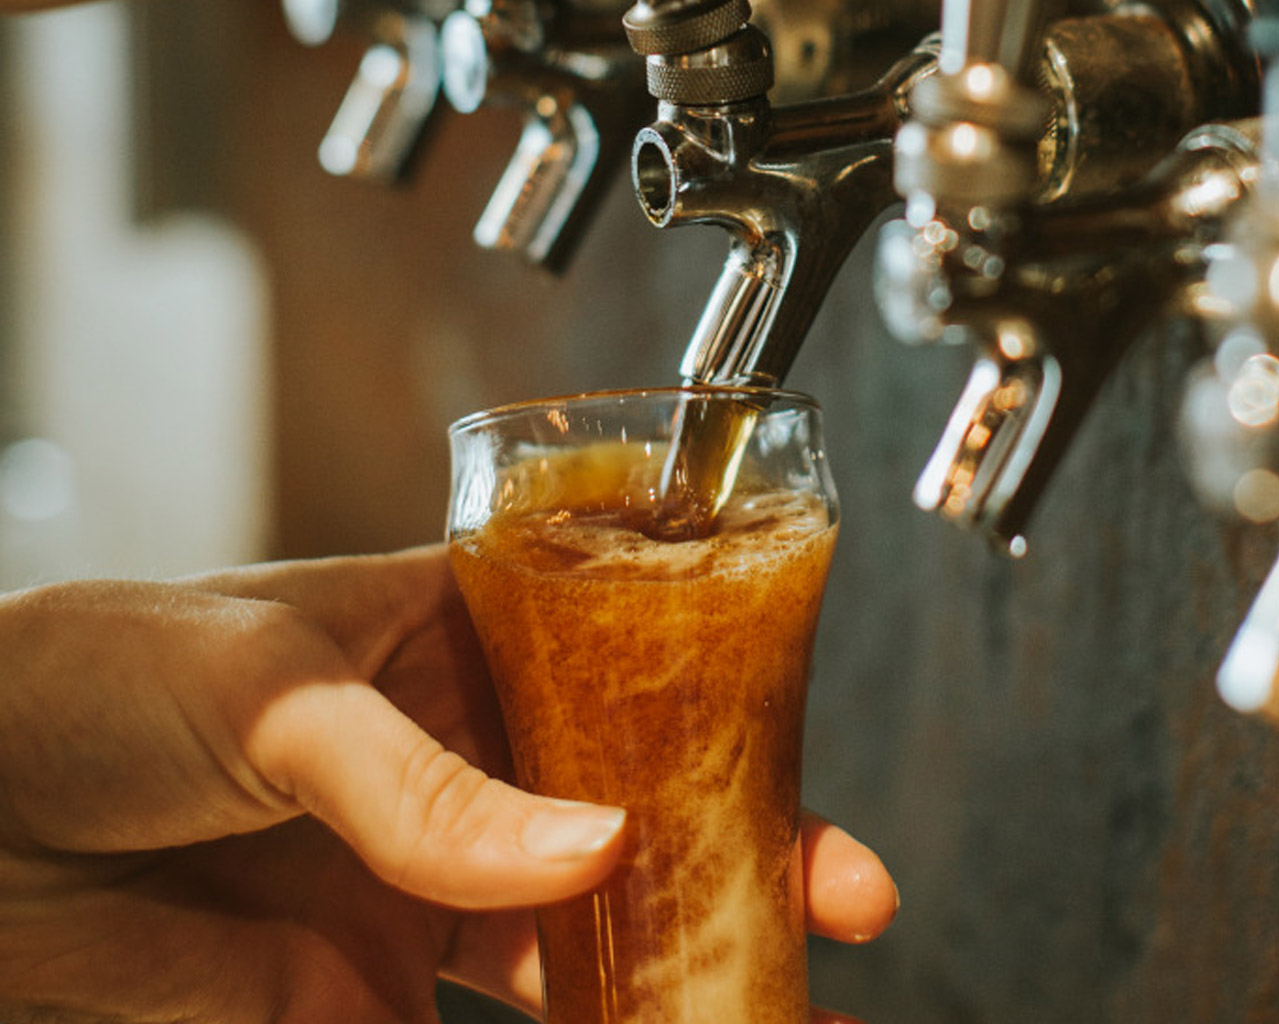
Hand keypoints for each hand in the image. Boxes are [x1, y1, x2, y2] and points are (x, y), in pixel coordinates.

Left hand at [0, 547, 895, 1022]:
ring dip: (665, 976)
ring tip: (763, 1010)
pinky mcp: (350, 997)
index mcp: (449, 640)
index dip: (723, 719)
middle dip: (733, 859)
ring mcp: (411, 887)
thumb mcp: (271, 688)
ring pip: (574, 944)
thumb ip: (421, 783)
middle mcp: (451, 764)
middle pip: (623, 816)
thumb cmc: (97, 672)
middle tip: (832, 913)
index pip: (619, 671)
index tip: (805, 782)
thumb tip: (580, 853)